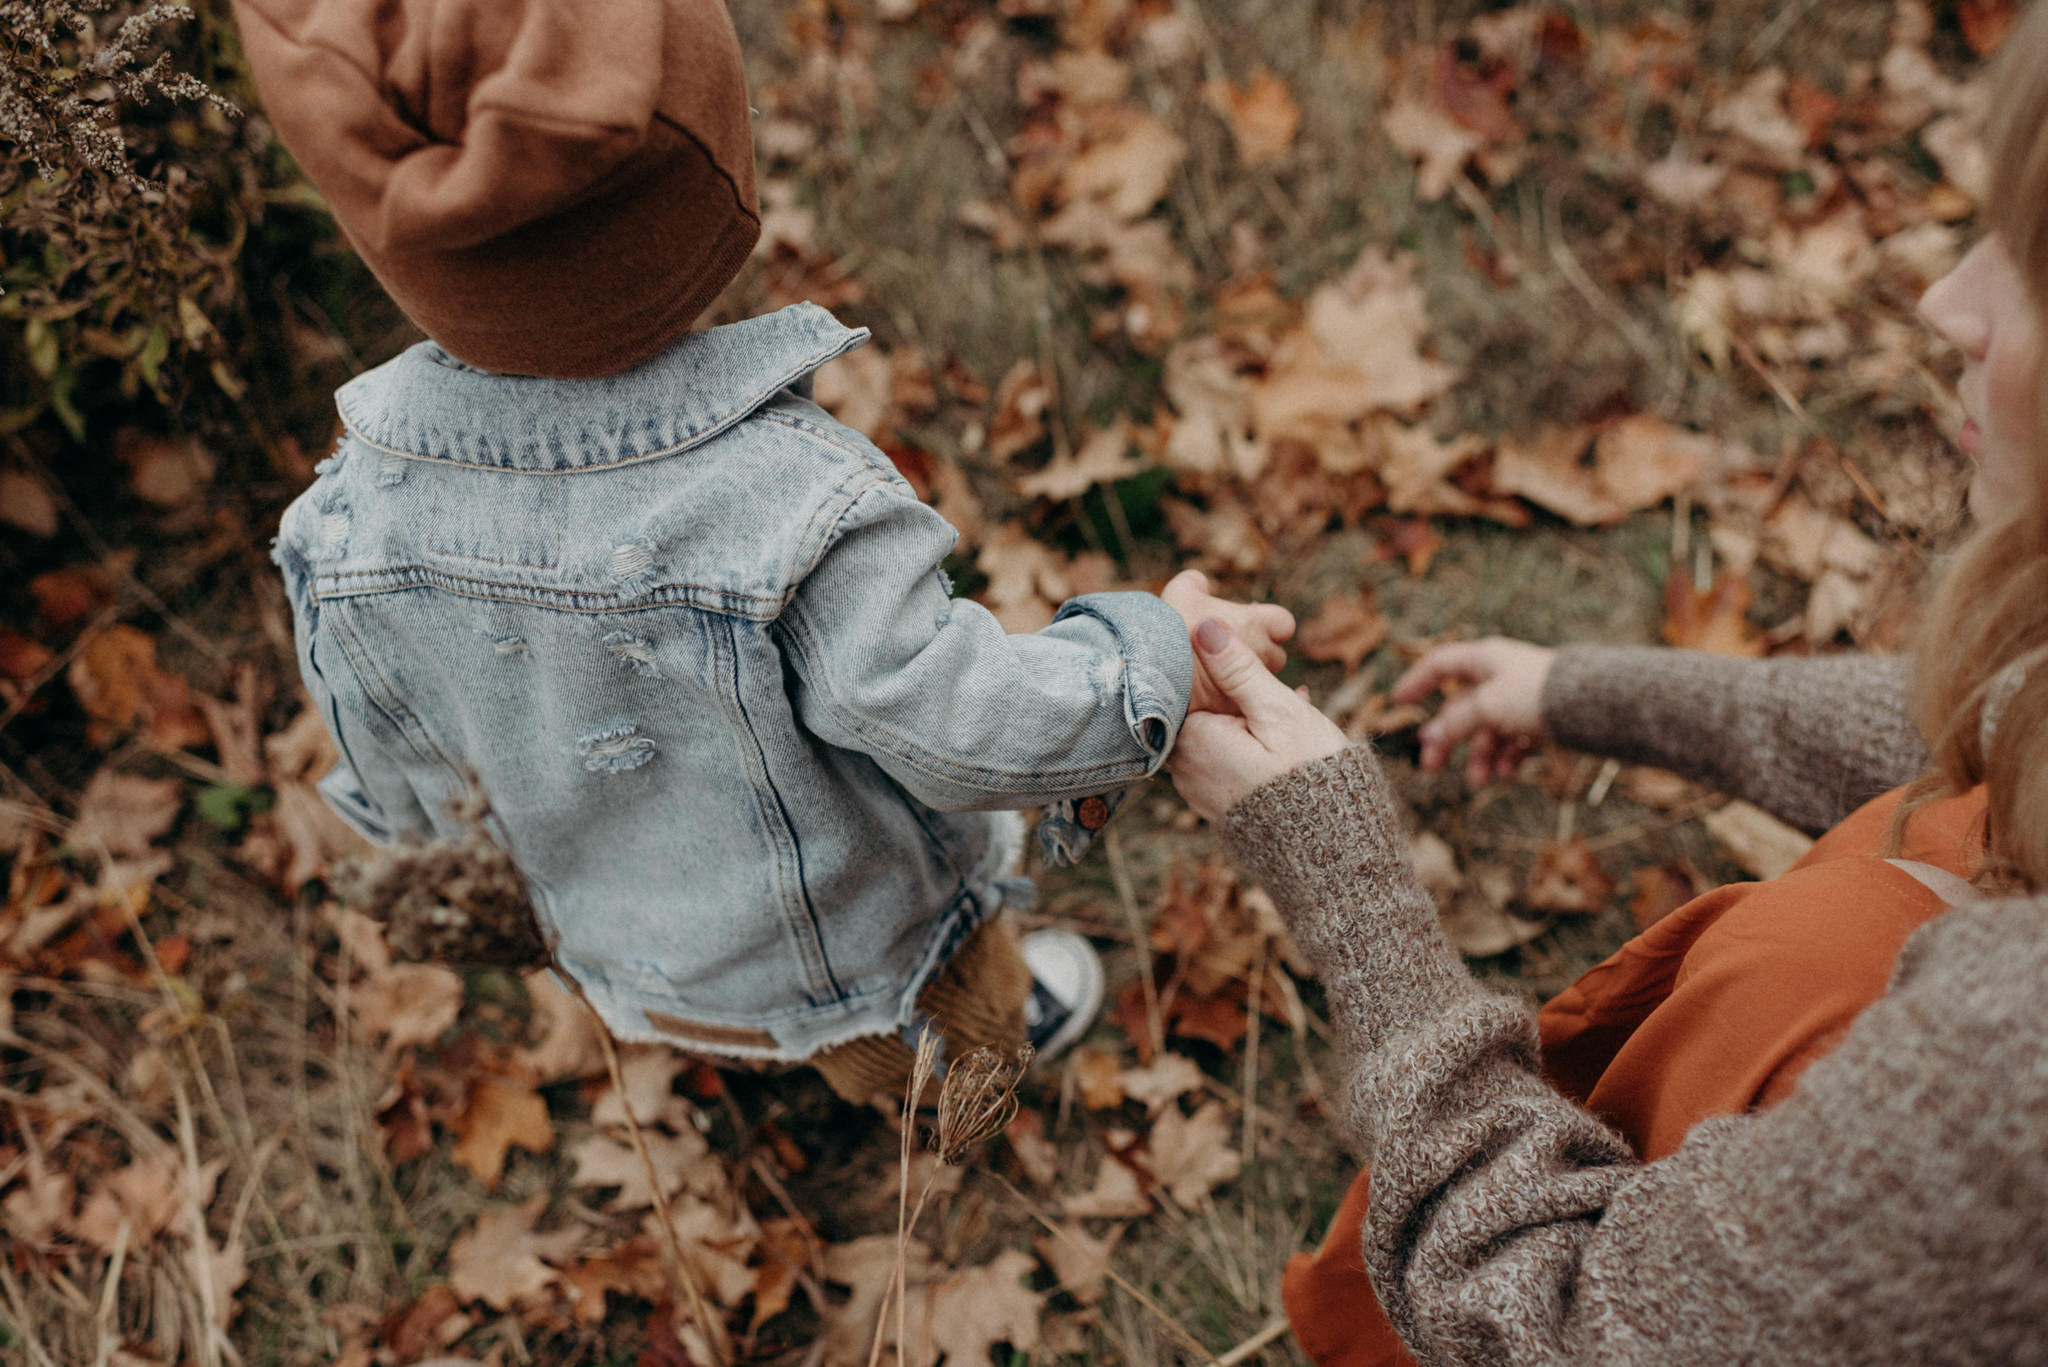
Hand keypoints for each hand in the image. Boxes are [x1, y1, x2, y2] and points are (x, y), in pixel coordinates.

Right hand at [1160, 569, 1294, 715]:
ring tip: (1215, 679)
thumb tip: (1199, 583)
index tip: (1247, 626)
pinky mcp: (1231, 715)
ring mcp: (1249, 688)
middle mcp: (1260, 657)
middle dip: (1256, 655)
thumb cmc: (1168, 627)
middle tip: (1226, 653)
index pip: (1283, 623)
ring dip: (1246, 683)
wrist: (1151, 671)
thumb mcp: (1180, 593)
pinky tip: (1210, 701)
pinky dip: (1231, 706)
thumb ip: (1195, 584)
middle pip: (1274, 658)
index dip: (1267, 624)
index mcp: (1255, 624)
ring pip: (1260, 688)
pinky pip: (1241, 712)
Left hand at [1168, 618, 1347, 823]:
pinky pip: (1229, 760)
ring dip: (1252, 718)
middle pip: (1205, 709)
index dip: (1222, 666)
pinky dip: (1253, 745)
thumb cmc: (1310, 777)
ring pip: (1220, 734)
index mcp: (1190, 739)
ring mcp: (1199, 791)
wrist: (1333, 853)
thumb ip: (1238, 669)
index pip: (1190, 682)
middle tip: (1286, 685)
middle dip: (1241, 693)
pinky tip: (1288, 741)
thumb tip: (1204, 626)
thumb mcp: (1278, 712)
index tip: (1258, 665)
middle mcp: (1183, 768)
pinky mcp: (1219, 806)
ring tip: (1297, 711)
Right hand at [1389, 637, 1554, 785]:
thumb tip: (1430, 737)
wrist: (1592, 705)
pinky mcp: (1539, 718)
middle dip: (1447, 740)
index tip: (1398, 701)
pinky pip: (1513, 740)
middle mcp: (1500, 676)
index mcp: (1484, 659)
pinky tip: (1508, 773)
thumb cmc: (1535, 694)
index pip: (1440, 664)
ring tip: (1480, 780)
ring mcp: (1520, 698)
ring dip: (1480, 756)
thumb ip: (1456, 723)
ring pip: (1487, 730)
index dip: (1417, 681)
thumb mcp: (1486, 707)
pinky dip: (1507, 757)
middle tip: (1430, 768)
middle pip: (1461, 708)